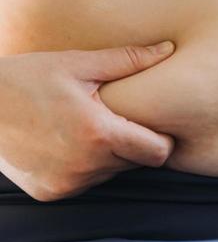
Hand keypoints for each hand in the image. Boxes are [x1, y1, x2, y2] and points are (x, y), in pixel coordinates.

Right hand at [0, 41, 177, 201]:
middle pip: (136, 163)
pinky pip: (85, 182)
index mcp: (97, 134)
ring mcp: (66, 185)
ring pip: (111, 174)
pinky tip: (67, 141)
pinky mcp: (50, 193)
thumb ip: (128, 60)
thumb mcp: (77, 64)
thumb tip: (169, 48)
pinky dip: (84, 166)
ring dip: (108, 155)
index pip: (157, 153)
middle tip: (116, 117)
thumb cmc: (25, 78)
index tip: (154, 123)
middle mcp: (84, 167)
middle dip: (134, 143)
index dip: (163, 139)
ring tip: (87, 126)